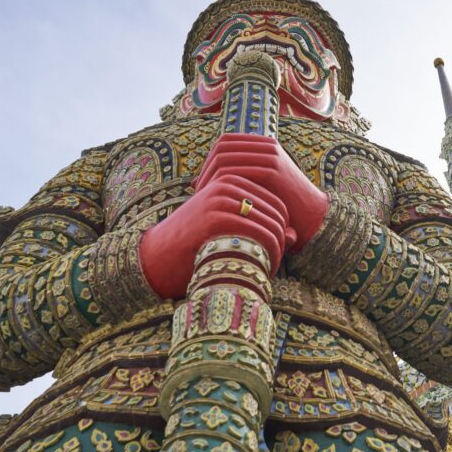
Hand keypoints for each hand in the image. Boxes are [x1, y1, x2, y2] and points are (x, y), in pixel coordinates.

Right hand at [139, 174, 289, 298]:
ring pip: (270, 225)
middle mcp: (227, 185)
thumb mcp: (229, 227)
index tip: (280, 251)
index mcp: (231, 180)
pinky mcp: (216, 218)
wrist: (157, 255)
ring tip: (270, 269)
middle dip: (282, 240)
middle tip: (277, 263)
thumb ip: (259, 225)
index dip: (284, 229)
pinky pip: (259, 234)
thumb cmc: (196, 243)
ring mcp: (221, 199)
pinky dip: (268, 255)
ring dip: (277, 251)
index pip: (277, 202)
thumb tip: (294, 235)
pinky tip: (264, 271)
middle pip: (276, 213)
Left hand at [194, 134, 328, 251]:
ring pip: (226, 159)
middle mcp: (267, 146)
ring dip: (210, 177)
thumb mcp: (252, 188)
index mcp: (264, 145)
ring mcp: (271, 156)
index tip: (200, 181)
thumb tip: (193, 182)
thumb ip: (231, 180)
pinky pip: (237, 171)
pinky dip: (222, 184)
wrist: (313, 217)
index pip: (225, 143)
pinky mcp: (272, 171)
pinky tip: (217, 200)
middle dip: (206, 168)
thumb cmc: (280, 207)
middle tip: (197, 189)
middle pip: (222, 148)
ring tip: (203, 196)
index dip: (208, 160)